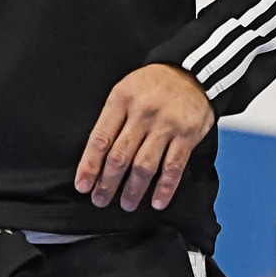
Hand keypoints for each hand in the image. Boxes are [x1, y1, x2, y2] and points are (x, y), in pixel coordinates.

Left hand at [75, 64, 212, 210]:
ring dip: (133, 190)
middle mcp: (142, 113)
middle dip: (108, 184)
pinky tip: (157, 201)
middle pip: (120, 156)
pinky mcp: (187, 135)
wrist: (192, 72)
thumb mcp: (125, 90)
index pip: (100, 139)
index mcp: (121, 100)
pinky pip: (173, 167)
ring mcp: (166, 124)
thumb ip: (112, 118)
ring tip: (126, 204)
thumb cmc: (153, 85)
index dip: (89, 166)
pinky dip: (165, 188)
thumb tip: (96, 156)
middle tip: (100, 200)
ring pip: (144, 165)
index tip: (83, 186)